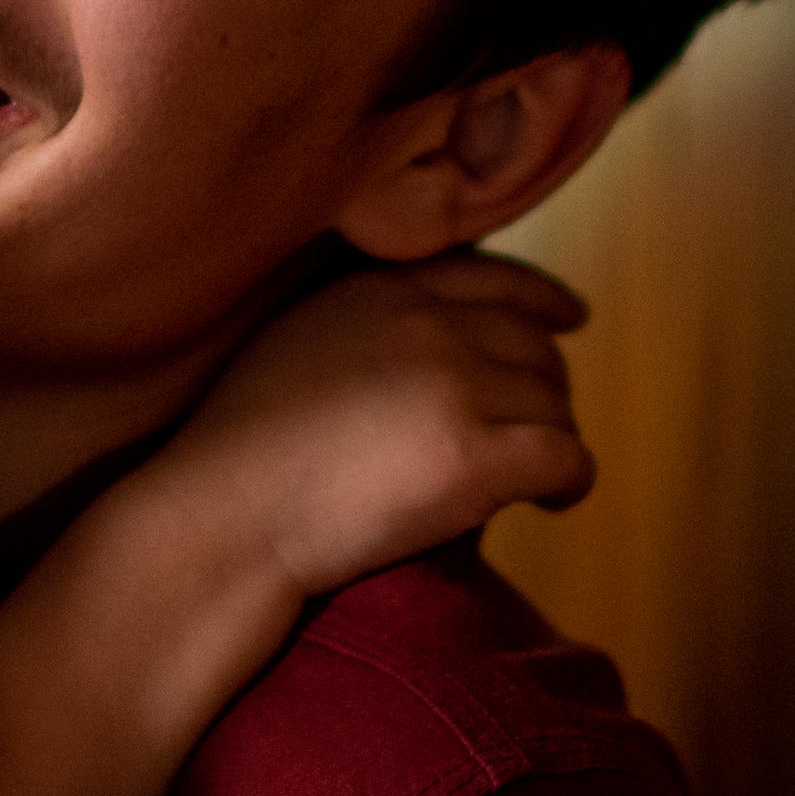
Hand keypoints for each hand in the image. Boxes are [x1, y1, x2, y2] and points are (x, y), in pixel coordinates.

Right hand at [145, 255, 593, 605]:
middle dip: (543, 391)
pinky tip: (552, 502)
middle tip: (530, 435)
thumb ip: (367, 327)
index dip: (543, 300)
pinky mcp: (475, 456)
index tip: (571, 318)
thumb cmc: (241, 455)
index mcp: (383, 289)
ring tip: (531, 480)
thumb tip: (436, 348)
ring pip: (555, 406)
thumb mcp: (297, 345)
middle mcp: (428, 323)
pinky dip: (569, 483)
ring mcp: (456, 385)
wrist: (223, 517)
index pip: (494, 278)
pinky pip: (566, 460)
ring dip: (550, 441)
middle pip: (535, 347)